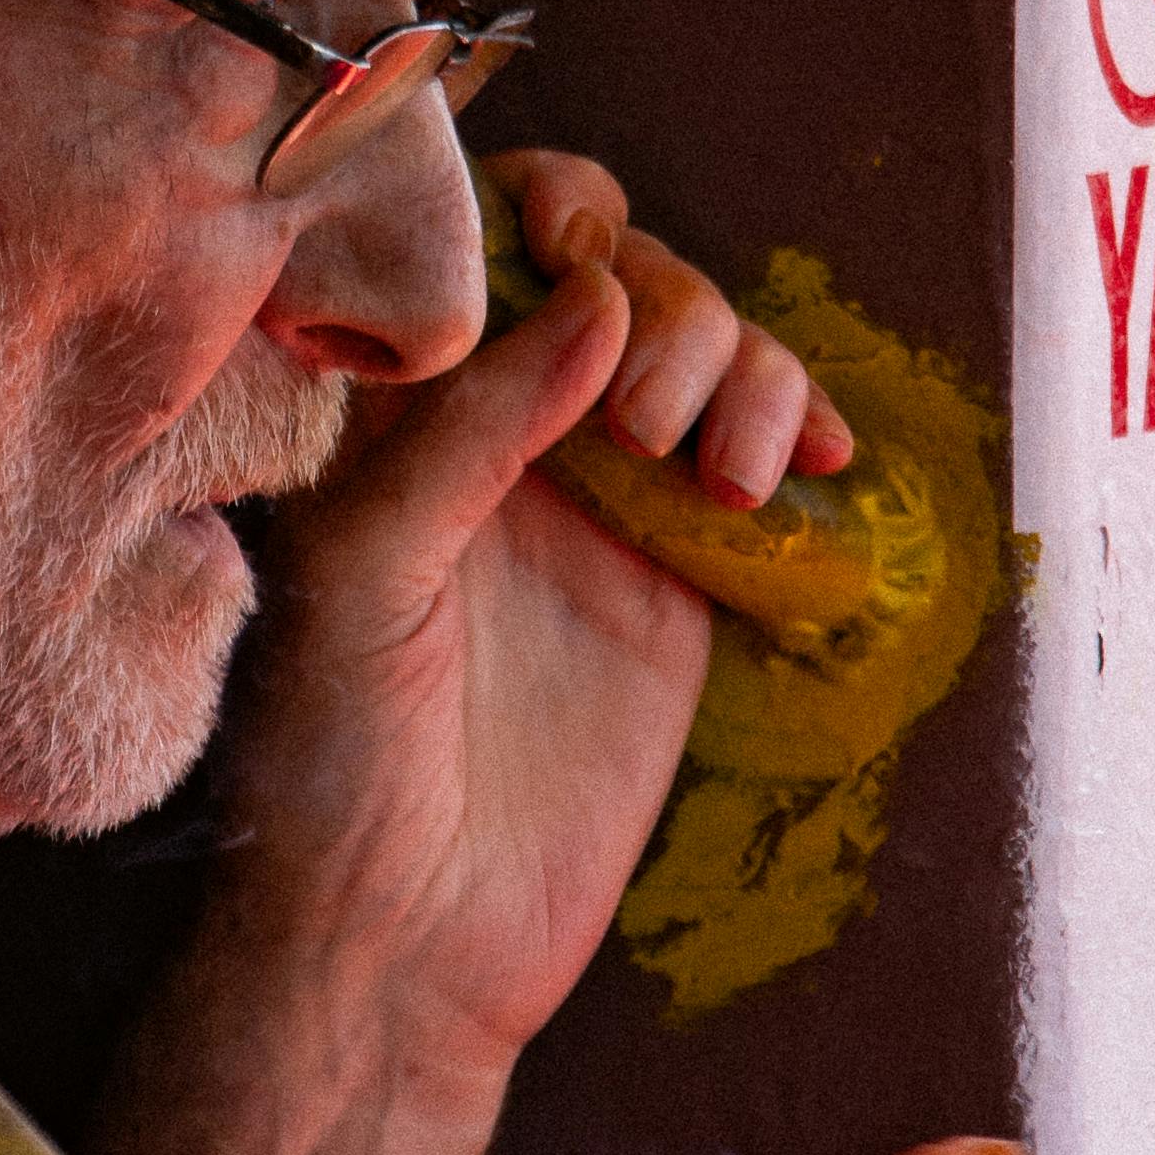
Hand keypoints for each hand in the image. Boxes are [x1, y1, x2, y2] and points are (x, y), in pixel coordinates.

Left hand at [192, 145, 850, 1083]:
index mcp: (403, 410)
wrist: (413, 939)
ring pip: (707, 354)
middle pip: (624, 277)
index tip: (584, 256)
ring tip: (725, 471)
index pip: (487, 244)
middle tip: (649, 425)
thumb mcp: (369, 575)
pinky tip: (815, 466)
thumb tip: (602, 299)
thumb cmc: (339, 761)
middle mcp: (505, 432)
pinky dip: (803, 433)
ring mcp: (601, 500)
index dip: (550, 214)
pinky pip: (759, 461)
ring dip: (746, 370)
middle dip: (666, 309)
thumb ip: (475, 431)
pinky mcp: (682, 578)